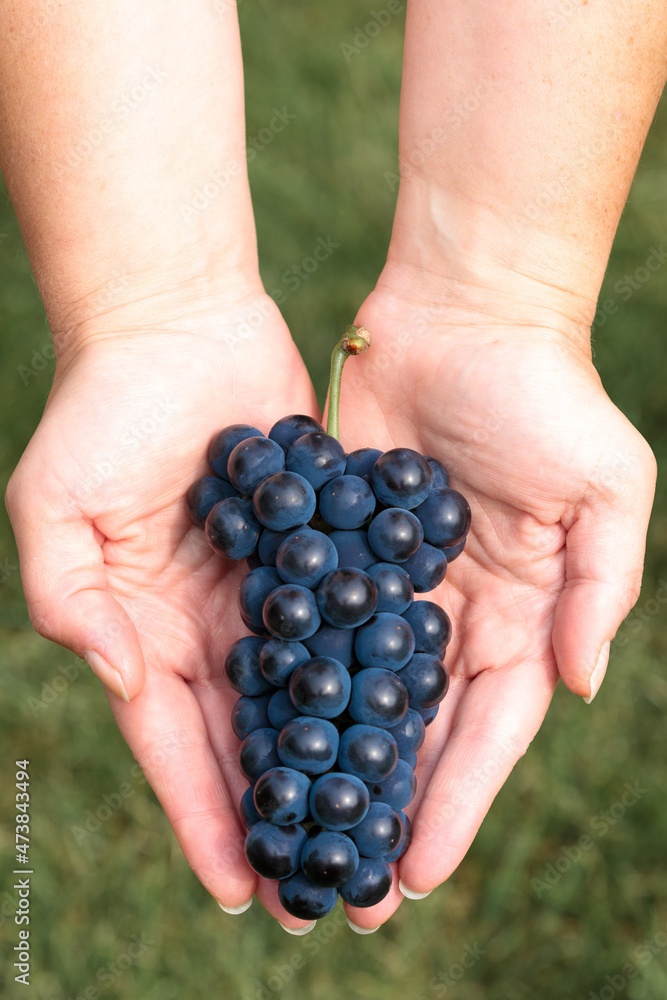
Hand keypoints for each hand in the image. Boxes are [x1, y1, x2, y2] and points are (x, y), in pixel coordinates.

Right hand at [6, 291, 325, 925]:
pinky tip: (409, 723)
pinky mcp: (319, 551)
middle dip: (278, 813)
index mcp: (144, 629)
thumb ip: (71, 601)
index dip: (202, 813)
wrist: (176, 324)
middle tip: (321, 890)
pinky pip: (347, 621)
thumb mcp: (55, 507)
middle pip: (247, 738)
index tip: (237, 888)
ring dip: (335, 762)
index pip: (173, 740)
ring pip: (307, 695)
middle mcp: (209, 625)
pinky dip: (372, 672)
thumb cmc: (101, 411)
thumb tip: (122, 683)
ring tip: (375, 829)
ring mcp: (268, 592)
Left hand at [331, 276, 655, 928]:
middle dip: (388, 806)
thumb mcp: (605, 488)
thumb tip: (580, 687)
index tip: (418, 869)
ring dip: (330, 760)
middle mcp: (453, 613)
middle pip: (418, 730)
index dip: (457, 801)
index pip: (490, 729)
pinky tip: (254, 731)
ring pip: (357, 691)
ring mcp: (391, 584)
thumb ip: (598, 587)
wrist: (465, 310)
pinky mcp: (338, 546)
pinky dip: (287, 677)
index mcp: (519, 613)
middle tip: (348, 885)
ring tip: (293, 828)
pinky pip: (312, 623)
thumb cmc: (547, 394)